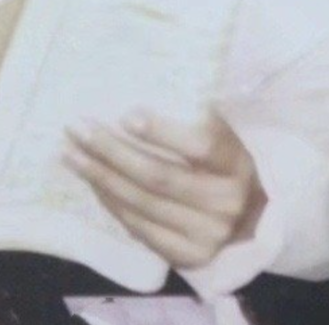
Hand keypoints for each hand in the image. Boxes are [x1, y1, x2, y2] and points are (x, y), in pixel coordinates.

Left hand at [63, 109, 266, 269]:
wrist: (258, 219)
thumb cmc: (230, 160)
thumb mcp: (228, 133)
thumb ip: (202, 111)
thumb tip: (158, 71)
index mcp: (236, 163)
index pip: (200, 147)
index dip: (162, 132)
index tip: (125, 113)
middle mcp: (225, 203)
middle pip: (159, 177)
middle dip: (112, 151)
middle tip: (77, 127)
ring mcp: (208, 235)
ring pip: (144, 204)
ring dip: (101, 177)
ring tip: (70, 153)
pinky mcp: (190, 257)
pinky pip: (142, 229)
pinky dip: (112, 204)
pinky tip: (93, 182)